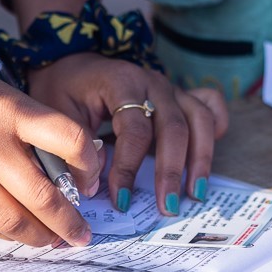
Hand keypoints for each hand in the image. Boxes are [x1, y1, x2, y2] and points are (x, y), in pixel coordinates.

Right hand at [0, 52, 102, 246]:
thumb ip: (24, 122)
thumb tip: (61, 161)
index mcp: (9, 108)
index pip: (69, 139)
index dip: (90, 166)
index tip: (93, 181)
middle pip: (44, 194)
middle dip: (70, 222)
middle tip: (82, 235)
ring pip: (13, 218)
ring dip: (40, 237)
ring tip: (54, 242)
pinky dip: (6, 234)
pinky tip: (18, 235)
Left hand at [27, 53, 228, 215]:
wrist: (72, 63)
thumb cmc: (64, 89)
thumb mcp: (56, 113)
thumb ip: (74, 146)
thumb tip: (95, 183)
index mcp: (121, 82)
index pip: (135, 130)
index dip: (129, 167)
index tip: (120, 199)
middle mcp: (152, 82)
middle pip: (175, 127)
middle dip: (172, 172)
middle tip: (167, 208)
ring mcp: (170, 88)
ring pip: (199, 120)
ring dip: (201, 159)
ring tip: (195, 194)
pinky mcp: (179, 95)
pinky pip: (210, 106)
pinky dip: (216, 128)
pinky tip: (209, 157)